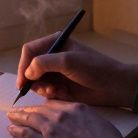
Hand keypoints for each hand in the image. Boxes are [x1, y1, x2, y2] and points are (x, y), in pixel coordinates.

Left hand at [7, 101, 123, 137]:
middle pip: (39, 109)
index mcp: (75, 108)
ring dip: (18, 117)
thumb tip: (80, 121)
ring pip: (30, 119)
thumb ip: (84, 118)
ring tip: (11, 116)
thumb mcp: (98, 121)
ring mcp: (51, 130)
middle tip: (18, 109)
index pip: (54, 104)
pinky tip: (12, 129)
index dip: (44, 105)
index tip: (39, 106)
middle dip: (27, 109)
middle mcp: (60, 115)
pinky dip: (18, 131)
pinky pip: (27, 136)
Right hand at [16, 34, 137, 107]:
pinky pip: (45, 91)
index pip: (30, 51)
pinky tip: (60, 94)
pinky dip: (49, 94)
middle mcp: (53, 56)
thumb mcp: (68, 61)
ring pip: (36, 81)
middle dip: (32, 79)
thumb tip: (27, 72)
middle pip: (30, 67)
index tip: (23, 80)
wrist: (114, 86)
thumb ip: (44, 63)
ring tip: (54, 91)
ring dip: (41, 87)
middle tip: (39, 88)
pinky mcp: (60, 86)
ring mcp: (56, 72)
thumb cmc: (95, 68)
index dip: (23, 65)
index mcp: (56, 43)